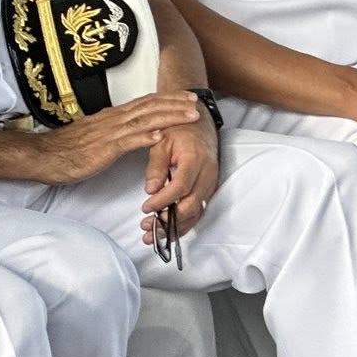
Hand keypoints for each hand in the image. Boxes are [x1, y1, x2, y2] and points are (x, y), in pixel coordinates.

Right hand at [31, 93, 204, 184]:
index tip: (187, 96)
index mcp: (113, 116)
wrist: (41, 156)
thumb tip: (136, 127)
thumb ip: (117, 129)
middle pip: (150, 107)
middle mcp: (113, 120)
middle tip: (197, 101)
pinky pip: (125, 142)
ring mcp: (108, 134)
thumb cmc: (67, 148)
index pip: (146, 102)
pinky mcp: (101, 150)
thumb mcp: (97, 134)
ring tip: (189, 115)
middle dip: (175, 103)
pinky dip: (143, 138)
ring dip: (169, 117)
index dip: (168, 98)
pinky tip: (159, 136)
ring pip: (144, 121)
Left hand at [141, 113, 221, 242]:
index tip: (145, 207)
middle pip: (192, 204)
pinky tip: (168, 230)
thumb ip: (156, 166)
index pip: (181, 187)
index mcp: (196, 159)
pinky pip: (199, 210)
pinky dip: (184, 223)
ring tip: (152, 234)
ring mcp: (211, 182)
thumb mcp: (161, 142)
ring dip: (175, 227)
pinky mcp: (208, 188)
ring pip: (197, 212)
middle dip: (169, 221)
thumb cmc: (180, 129)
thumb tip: (151, 189)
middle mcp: (208, 173)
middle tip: (146, 226)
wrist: (200, 122)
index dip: (163, 201)